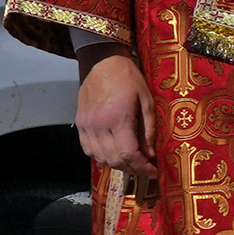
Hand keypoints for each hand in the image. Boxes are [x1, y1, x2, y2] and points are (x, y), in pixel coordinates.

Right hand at [74, 49, 154, 185]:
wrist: (101, 63)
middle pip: (113, 160)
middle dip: (132, 169)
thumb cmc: (128, 78)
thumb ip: (148, 129)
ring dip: (117, 165)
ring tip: (132, 163)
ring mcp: (86, 126)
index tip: (154, 172)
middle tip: (146, 169)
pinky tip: (115, 154)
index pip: (128, 154)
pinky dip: (102, 157)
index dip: (142, 168)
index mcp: (118, 118)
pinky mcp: (79, 124)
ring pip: (99, 158)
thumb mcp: (147, 100)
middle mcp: (98, 125)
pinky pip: (88, 150)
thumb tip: (150, 153)